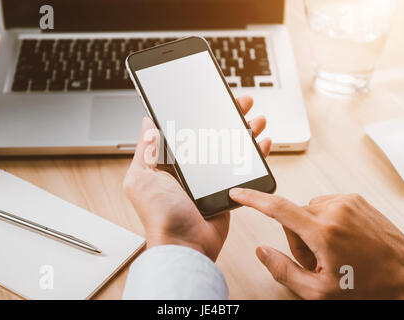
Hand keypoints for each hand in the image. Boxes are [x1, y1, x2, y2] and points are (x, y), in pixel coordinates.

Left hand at [124, 96, 270, 260]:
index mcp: (170, 163)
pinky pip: (242, 167)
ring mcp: (210, 179)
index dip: (199, 112)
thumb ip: (144, 151)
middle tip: (240, 103)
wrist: (185, 244)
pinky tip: (262, 142)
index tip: (210, 99)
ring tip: (256, 119)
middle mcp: (191, 169)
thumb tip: (147, 125)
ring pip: (230, 148)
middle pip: (212, 135)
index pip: (187, 130)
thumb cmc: (160, 216)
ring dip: (245, 131)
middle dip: (228, 117)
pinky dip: (254, 154)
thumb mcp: (141, 178)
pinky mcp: (227, 190)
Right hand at [229, 190, 403, 298]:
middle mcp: (334, 209)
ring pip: (308, 210)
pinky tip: (341, 239)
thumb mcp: (319, 291)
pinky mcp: (355, 199)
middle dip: (296, 237)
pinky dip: (325, 221)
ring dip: (310, 229)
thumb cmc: (369, 285)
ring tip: (332, 250)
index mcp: (322, 230)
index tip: (238, 193)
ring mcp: (347, 202)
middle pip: (292, 215)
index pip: (277, 207)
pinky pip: (325, 206)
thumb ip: (284, 270)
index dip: (253, 199)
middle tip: (316, 258)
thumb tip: (262, 251)